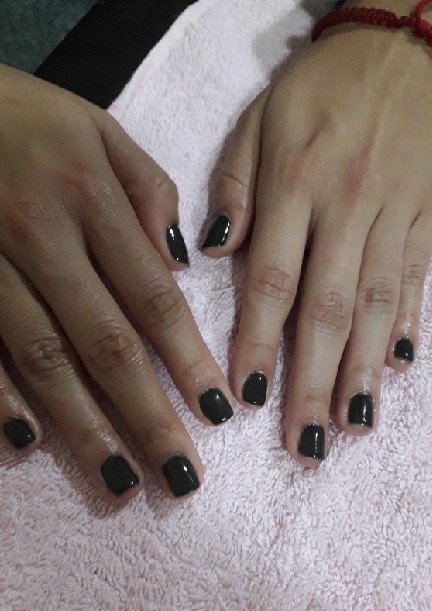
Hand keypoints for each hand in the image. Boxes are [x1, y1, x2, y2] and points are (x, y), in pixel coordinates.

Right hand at [0, 66, 233, 500]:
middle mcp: (39, 236)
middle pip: (104, 342)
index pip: (151, 296)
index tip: (217, 414)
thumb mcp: (96, 130)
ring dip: (82, 426)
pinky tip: (27, 446)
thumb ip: (147, 192)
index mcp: (88, 198)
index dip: (187, 359)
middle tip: (179, 476)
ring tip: (119, 480)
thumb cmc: (24, 119)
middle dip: (146, 415)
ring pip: (42, 359)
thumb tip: (182, 266)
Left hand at [202, 23, 431, 463]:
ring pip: (378, 307)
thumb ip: (234, 186)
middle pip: (330, 309)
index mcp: (296, 183)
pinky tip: (395, 372)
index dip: (262, 341)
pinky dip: (406, 328)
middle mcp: (348, 207)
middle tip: (306, 442)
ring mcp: (393, 216)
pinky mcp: (425, 220)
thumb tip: (211, 252)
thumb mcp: (259, 121)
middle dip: (315, 381)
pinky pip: (415, 281)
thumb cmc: (317, 91)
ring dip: (363, 372)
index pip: (274, 279)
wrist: (401, 52)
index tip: (250, 398)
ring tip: (350, 425)